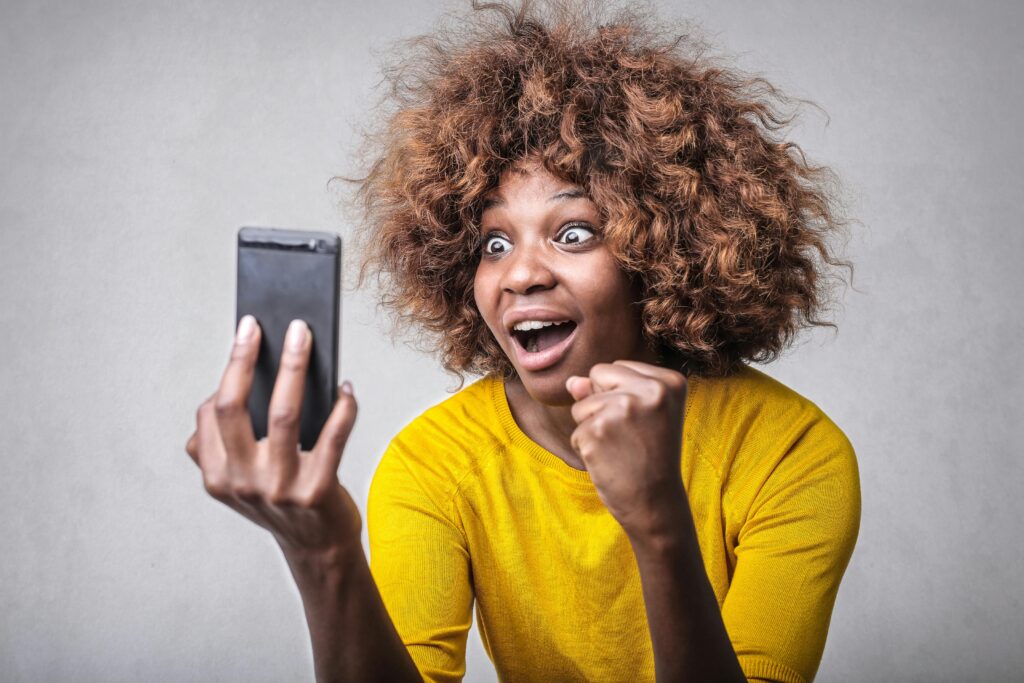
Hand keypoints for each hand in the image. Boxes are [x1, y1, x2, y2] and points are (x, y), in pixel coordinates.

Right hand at [185, 316, 361, 561]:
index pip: (212, 413)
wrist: (318, 548)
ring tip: (303, 336)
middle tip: (260, 324)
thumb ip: (226, 443)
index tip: (247, 333)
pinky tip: (345, 388)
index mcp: (217, 476)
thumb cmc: (282, 500)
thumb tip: (239, 381)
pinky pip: (332, 437)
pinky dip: (342, 407)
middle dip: (244, 358)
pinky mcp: (316, 492)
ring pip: (283, 414)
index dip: (230, 369)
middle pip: (233, 407)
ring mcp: (278, 488)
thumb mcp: (241, 480)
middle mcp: (241, 482)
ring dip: (294, 367)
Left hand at [566, 360, 688, 539]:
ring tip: (620, 448)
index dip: (620, 396)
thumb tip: (571, 381)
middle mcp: (650, 390)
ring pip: (581, 404)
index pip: (616, 367)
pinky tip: (609, 461)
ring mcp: (623, 409)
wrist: (655, 504)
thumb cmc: (650, 458)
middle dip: (601, 403)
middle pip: (597, 374)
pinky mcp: (598, 430)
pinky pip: (576, 430)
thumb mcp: (641, 416)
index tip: (644, 423)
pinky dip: (586, 448)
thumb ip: (605, 391)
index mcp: (669, 381)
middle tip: (629, 435)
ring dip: (592, 428)